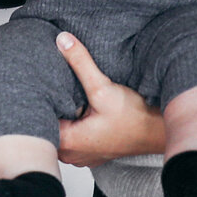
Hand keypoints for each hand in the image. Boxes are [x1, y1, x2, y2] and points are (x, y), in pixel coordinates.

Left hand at [52, 31, 165, 165]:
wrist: (158, 132)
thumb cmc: (134, 119)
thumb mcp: (103, 88)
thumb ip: (80, 63)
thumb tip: (63, 41)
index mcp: (67, 142)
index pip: (39, 120)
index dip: (39, 100)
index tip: (40, 85)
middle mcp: (71, 154)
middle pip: (49, 125)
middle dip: (52, 105)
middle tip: (53, 86)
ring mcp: (81, 155)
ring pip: (62, 130)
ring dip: (65, 114)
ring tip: (69, 96)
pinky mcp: (91, 151)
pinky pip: (75, 135)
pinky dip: (76, 122)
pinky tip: (82, 109)